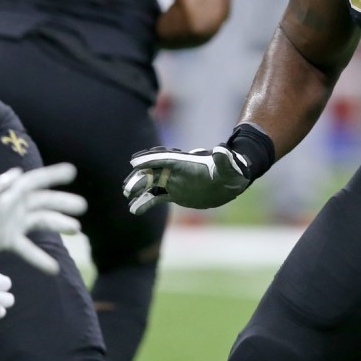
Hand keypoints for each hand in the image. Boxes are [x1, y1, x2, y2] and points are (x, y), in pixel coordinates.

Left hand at [0, 164, 86, 275]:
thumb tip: (17, 173)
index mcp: (11, 192)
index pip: (37, 181)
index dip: (54, 175)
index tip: (72, 171)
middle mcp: (17, 206)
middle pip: (45, 203)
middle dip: (63, 204)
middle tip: (82, 206)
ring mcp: (14, 224)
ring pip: (42, 223)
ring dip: (59, 224)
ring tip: (76, 228)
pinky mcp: (9, 241)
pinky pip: (28, 250)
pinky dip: (41, 259)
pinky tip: (54, 268)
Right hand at [123, 145, 250, 214]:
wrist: (232, 181)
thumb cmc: (233, 172)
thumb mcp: (231, 167)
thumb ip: (224, 159)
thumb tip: (221, 150)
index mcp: (186, 162)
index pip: (165, 158)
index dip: (150, 159)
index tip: (134, 163)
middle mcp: (176, 170)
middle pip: (153, 171)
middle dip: (139, 177)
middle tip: (128, 188)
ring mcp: (174, 181)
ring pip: (150, 183)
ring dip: (138, 188)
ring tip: (127, 196)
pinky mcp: (175, 192)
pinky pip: (156, 197)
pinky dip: (145, 202)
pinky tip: (134, 210)